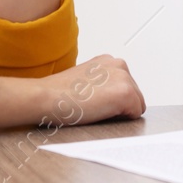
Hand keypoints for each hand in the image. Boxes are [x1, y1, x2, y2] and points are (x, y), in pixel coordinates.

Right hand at [0, 54, 145, 129]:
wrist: (46, 97)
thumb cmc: (57, 94)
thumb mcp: (82, 81)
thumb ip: (99, 84)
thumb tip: (105, 98)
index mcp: (108, 61)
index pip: (124, 86)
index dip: (111, 101)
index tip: (94, 103)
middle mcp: (119, 65)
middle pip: (134, 95)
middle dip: (119, 106)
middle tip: (93, 108)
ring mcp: (124, 78)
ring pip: (136, 105)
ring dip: (120, 113)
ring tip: (95, 110)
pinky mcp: (126, 93)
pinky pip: (135, 114)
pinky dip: (122, 120)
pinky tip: (101, 114)